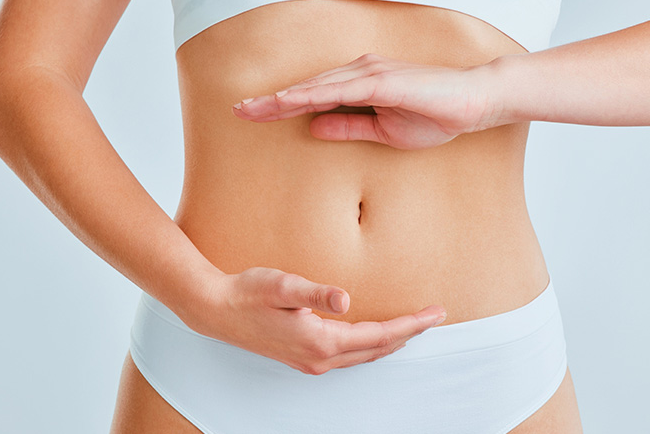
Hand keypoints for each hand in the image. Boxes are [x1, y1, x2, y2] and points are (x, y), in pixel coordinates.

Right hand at [180, 266, 446, 374]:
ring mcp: (310, 362)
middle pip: (377, 348)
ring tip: (414, 326)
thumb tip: (344, 299)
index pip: (379, 335)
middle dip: (409, 333)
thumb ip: (314, 293)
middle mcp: (319, 358)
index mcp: (320, 342)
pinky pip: (349, 356)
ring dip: (391, 341)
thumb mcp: (282, 286)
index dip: (410, 324)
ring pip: (364, 355)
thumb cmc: (248, 293)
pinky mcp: (302, 358)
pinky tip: (375, 337)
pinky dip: (371, 346)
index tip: (435, 313)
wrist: (214, 310)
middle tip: (435, 317)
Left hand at [231, 53, 502, 149]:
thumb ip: (349, 127)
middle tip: (237, 111)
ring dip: (283, 97)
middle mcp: (361, 72)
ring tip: (253, 109)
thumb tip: (313, 128)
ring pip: (316, 85)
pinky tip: (289, 101)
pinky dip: (311, 94)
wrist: (474, 102)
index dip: (281, 106)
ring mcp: (370, 73)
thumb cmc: (436, 116)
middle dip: (271, 101)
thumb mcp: (384, 132)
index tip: (253, 115)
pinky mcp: (382, 80)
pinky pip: (339, 88)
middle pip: (307, 88)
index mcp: (361, 85)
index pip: (313, 97)